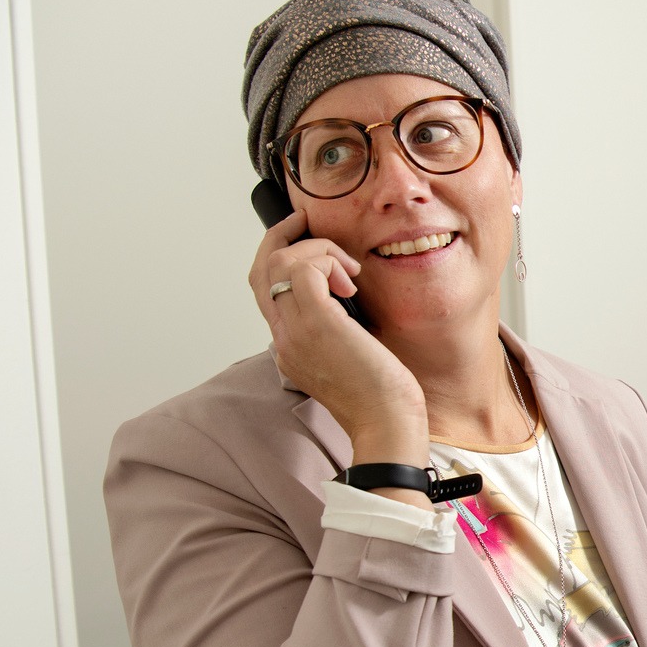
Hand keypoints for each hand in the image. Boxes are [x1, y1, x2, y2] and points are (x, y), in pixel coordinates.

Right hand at [249, 211, 426, 465]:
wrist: (387, 425)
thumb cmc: (381, 397)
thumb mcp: (351, 357)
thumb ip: (338, 329)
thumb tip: (346, 297)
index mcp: (289, 346)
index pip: (265, 290)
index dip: (279, 256)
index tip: (304, 238)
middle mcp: (283, 338)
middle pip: (260, 271)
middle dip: (282, 237)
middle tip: (308, 222)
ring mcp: (294, 331)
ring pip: (278, 263)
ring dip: (316, 251)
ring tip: (349, 272)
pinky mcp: (317, 322)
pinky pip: (302, 268)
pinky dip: (326, 260)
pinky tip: (350, 279)